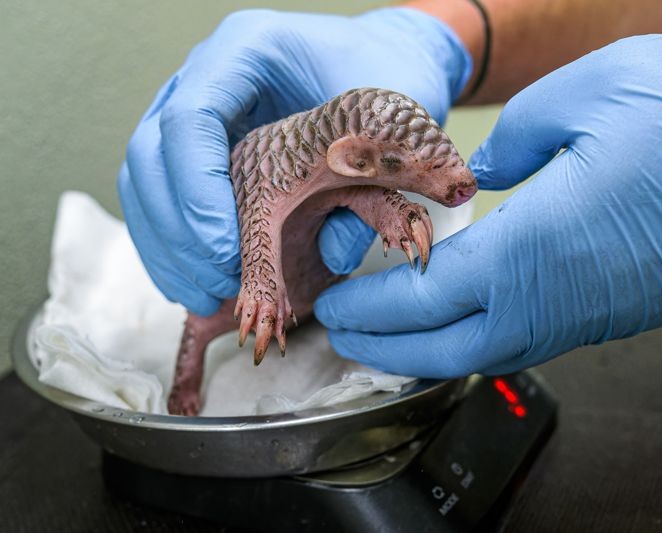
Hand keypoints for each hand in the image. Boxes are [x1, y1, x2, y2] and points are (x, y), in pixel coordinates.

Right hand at [118, 7, 470, 314]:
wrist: (375, 61)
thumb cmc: (383, 75)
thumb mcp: (391, 118)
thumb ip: (371, 177)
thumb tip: (336, 254)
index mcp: (246, 50)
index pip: (192, 117)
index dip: (199, 191)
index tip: (228, 251)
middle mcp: (205, 75)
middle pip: (151, 152)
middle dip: (179, 229)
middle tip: (221, 281)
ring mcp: (189, 109)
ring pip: (142, 179)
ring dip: (168, 245)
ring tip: (206, 295)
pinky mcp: (192, 145)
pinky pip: (156, 195)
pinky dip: (171, 243)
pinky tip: (198, 280)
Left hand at [314, 31, 661, 376]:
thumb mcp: (593, 92)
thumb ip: (519, 137)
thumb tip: (485, 170)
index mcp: (534, 250)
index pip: (423, 297)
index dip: (371, 305)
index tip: (337, 303)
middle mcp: (556, 301)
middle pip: (445, 350)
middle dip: (386, 348)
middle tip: (346, 332)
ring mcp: (591, 317)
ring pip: (486, 354)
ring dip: (427, 349)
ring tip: (392, 330)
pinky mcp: (620, 314)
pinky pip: (529, 340)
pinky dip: (478, 337)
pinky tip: (467, 312)